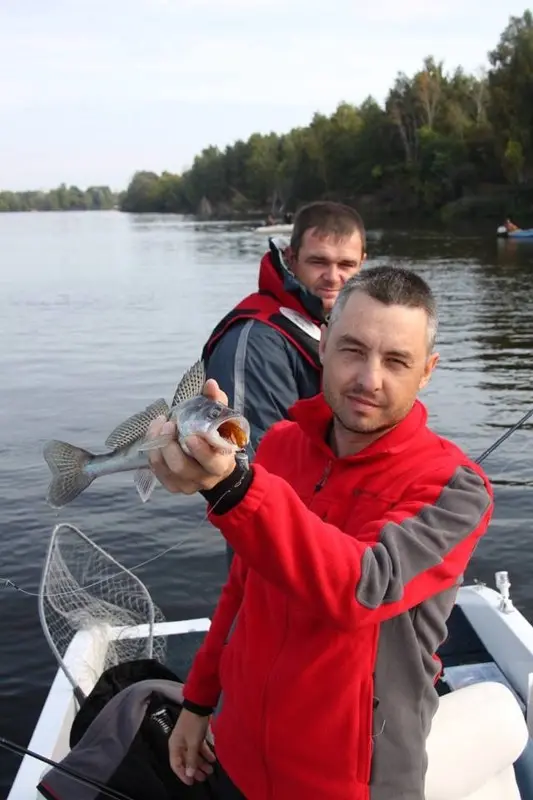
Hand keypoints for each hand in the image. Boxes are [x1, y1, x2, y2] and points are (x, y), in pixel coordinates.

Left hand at [147, 378, 235, 494]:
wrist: (216, 466)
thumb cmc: (219, 439)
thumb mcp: (222, 421)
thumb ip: (217, 402)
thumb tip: (210, 384)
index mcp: (221, 465)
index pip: (211, 462)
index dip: (200, 451)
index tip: (190, 436)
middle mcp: (204, 479)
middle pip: (181, 467)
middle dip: (169, 445)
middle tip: (168, 424)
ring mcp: (186, 485)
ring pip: (165, 469)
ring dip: (157, 445)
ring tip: (158, 424)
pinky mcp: (171, 485)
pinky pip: (156, 470)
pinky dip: (152, 450)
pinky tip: (155, 434)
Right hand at [168, 709, 215, 784]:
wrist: (199, 705)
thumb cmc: (193, 724)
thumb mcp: (193, 742)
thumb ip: (191, 759)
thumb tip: (189, 773)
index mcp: (174, 746)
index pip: (176, 765)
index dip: (182, 775)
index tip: (191, 782)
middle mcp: (179, 744)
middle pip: (185, 761)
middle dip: (194, 770)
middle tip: (204, 778)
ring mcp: (187, 739)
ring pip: (193, 755)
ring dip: (201, 763)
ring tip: (210, 770)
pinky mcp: (195, 735)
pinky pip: (199, 748)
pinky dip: (205, 753)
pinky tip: (212, 758)